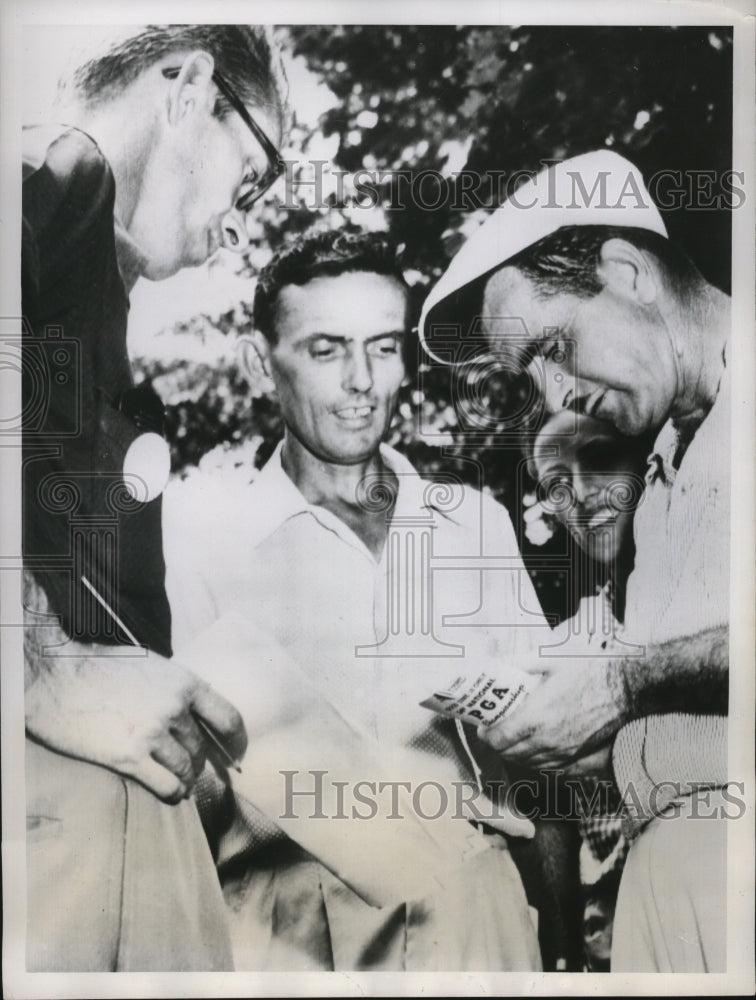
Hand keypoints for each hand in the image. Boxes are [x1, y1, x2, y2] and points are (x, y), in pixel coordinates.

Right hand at [25, 632, 246, 802]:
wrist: (57, 677)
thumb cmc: (101, 668)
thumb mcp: (151, 666)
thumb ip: (175, 689)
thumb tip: (194, 715)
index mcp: (183, 682)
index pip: (228, 718)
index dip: (236, 740)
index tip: (235, 753)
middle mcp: (174, 708)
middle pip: (201, 747)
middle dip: (196, 759)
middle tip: (187, 765)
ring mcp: (153, 733)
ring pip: (186, 769)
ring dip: (184, 778)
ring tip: (177, 781)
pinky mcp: (130, 756)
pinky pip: (167, 785)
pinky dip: (172, 792)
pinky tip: (167, 791)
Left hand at [477, 655, 628, 769]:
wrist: (628, 683)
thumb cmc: (591, 667)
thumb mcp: (551, 657)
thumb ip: (520, 661)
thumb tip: (498, 661)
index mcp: (536, 717)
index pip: (499, 739)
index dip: (486, 734)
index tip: (484, 725)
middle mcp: (547, 741)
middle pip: (510, 754)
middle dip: (498, 743)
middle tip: (495, 728)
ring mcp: (564, 751)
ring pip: (528, 763)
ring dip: (515, 753)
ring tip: (512, 737)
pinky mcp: (579, 755)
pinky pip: (549, 767)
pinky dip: (536, 761)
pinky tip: (535, 748)